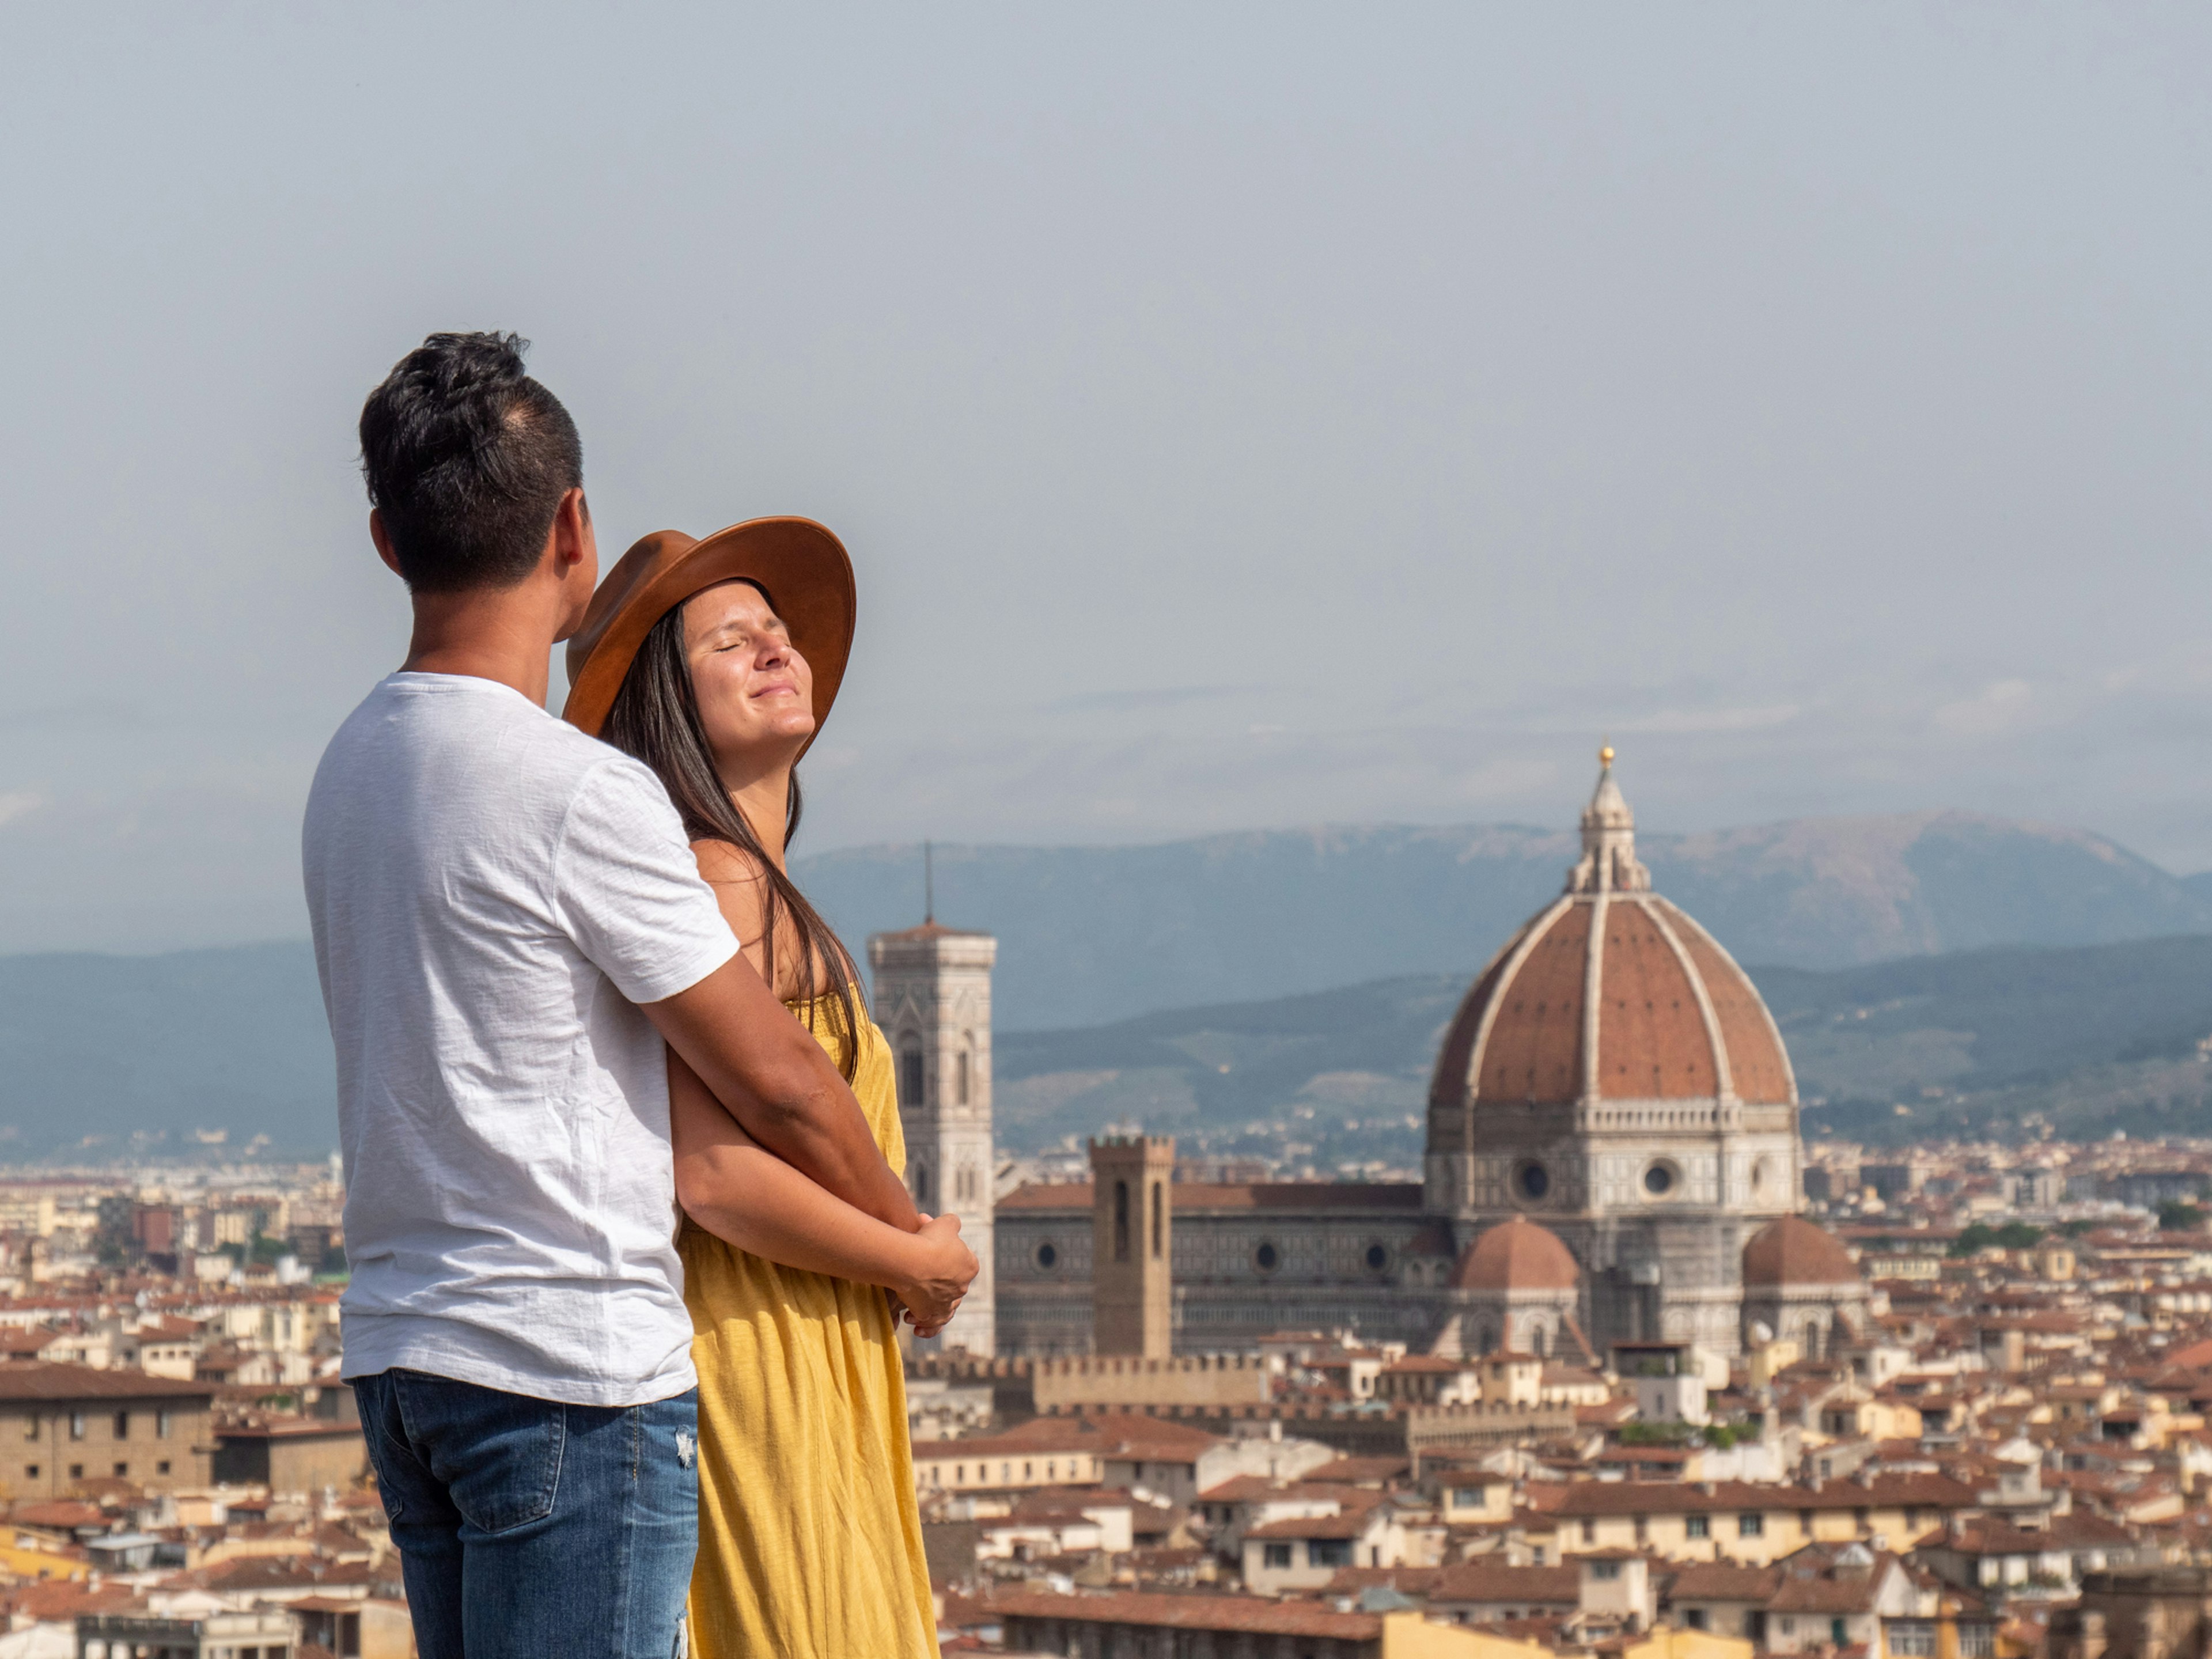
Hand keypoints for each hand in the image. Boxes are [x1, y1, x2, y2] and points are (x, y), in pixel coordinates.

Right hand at [891, 1213, 976, 1334]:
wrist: (912, 1262)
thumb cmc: (930, 1241)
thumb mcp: (945, 1223)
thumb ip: (952, 1223)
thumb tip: (953, 1223)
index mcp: (970, 1266)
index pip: (964, 1261)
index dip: (948, 1254)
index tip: (932, 1249)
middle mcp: (962, 1287)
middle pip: (952, 1284)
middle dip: (937, 1278)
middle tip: (920, 1271)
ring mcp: (947, 1302)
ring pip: (945, 1307)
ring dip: (934, 1305)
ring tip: (920, 1303)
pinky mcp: (930, 1313)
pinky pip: (932, 1322)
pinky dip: (926, 1324)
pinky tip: (914, 1321)